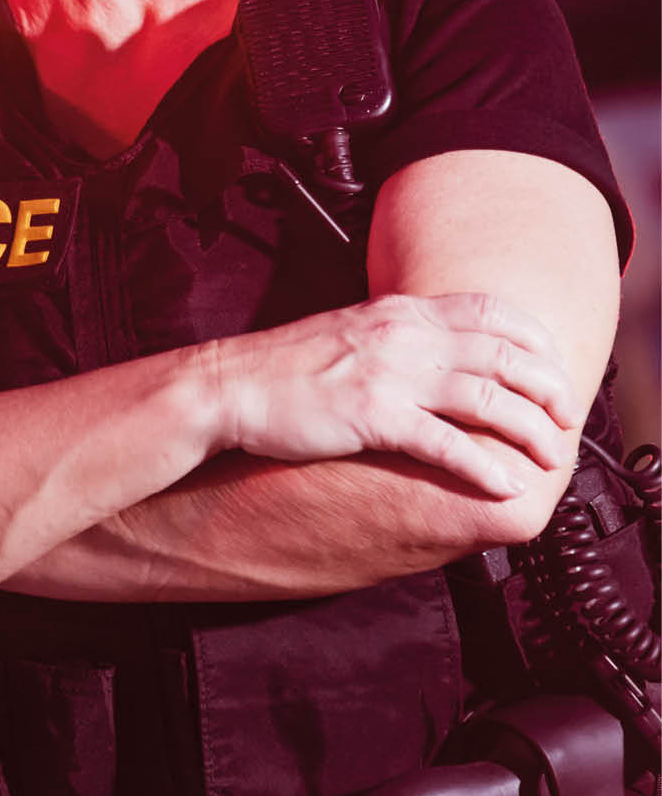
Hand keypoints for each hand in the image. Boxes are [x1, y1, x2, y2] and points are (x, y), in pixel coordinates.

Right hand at [224, 291, 578, 497]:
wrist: (230, 386)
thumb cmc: (286, 367)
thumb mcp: (355, 332)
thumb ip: (401, 336)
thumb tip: (444, 354)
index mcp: (401, 311)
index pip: (492, 311)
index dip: (536, 340)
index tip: (555, 370)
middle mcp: (403, 335)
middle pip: (503, 354)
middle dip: (547, 388)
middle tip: (566, 419)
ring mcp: (390, 374)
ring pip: (486, 397)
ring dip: (528, 430)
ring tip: (550, 457)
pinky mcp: (372, 416)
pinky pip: (443, 441)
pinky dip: (481, 465)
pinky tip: (503, 484)